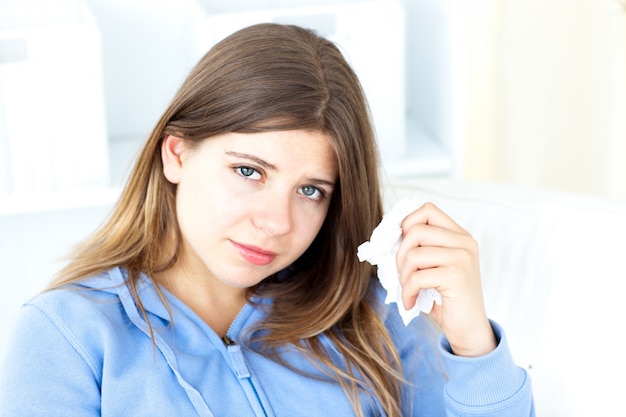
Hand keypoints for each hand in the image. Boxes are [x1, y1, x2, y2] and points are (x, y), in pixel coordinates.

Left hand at [396, 203, 496, 356]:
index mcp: (460, 235)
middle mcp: (464, 242)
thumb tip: (388, 234)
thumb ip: (422, 247)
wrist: (469, 329)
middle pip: (415, 231)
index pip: (428, 210)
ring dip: (403, 276)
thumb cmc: (447, 298)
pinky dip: (407, 292)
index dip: (407, 225)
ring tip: (409, 290)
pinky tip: (411, 302)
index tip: (403, 247)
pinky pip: (416, 277)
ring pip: (413, 254)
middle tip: (404, 276)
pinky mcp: (456, 276)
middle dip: (400, 255)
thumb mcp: (435, 266)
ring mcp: (462, 258)